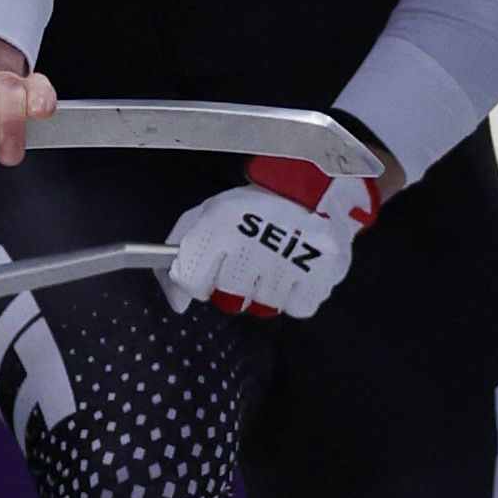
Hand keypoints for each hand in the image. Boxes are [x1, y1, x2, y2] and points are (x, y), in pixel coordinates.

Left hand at [163, 158, 382, 319]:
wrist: (309, 189)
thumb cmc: (254, 207)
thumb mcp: (208, 215)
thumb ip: (180, 254)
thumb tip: (177, 303)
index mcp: (219, 228)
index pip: (190, 281)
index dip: (199, 278)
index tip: (211, 267)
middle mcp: (251, 247)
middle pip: (227, 300)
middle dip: (235, 284)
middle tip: (249, 259)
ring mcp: (288, 263)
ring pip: (263, 307)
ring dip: (267, 289)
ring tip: (276, 258)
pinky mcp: (320, 274)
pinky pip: (297, 308)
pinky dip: (296, 294)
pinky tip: (296, 268)